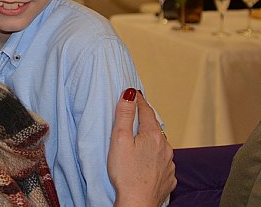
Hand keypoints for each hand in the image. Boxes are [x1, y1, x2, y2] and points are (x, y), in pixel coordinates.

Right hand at [108, 89, 175, 206]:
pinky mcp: (169, 178)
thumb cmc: (126, 173)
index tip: (133, 94)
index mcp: (153, 136)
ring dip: (151, 141)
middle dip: (145, 122)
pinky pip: (163, 162)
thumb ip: (125, 115)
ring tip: (139, 142)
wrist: (137, 203)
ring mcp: (169, 164)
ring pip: (160, 145)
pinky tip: (146, 163)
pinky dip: (155, 158)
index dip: (139, 101)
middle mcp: (166, 148)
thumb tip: (129, 94)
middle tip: (135, 117)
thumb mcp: (119, 139)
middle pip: (154, 128)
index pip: (146, 110)